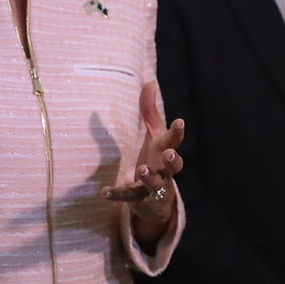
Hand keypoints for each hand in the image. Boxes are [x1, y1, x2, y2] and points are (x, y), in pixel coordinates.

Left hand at [101, 83, 183, 246]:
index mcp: (165, 152)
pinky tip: (104, 192)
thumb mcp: (154, 136)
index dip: (178, 133)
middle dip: (172, 160)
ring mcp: (154, 188)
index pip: (175, 142)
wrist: (157, 201)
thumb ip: (149, 111)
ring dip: (149, 176)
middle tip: (168, 154)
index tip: (180, 122)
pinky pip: (128, 197)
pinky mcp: (139, 199)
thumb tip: (149, 82)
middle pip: (174, 167)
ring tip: (141, 170)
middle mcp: (164, 171)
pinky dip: (116, 195)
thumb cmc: (155, 159)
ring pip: (155, 184)